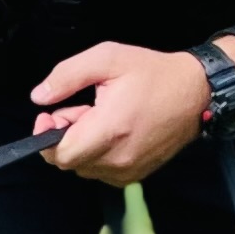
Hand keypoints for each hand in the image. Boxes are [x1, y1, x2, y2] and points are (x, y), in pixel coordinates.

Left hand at [29, 40, 210, 188]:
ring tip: (100, 117)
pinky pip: (101, 171)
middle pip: (68, 162)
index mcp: (110, 129)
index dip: (46, 137)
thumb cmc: (153, 73)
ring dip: (82, 145)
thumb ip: (67, 76)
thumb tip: (39, 97)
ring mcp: (129, 170)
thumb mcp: (107, 58)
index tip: (49, 116)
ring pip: (84, 167)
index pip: (61, 155)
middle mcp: (119, 157)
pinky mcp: (137, 175)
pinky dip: (97, 154)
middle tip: (81, 110)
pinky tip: (112, 132)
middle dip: (64, 137)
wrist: (195, 93)